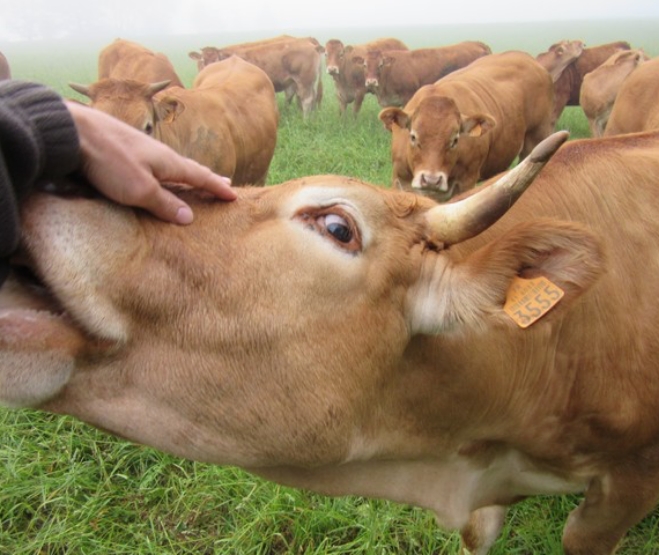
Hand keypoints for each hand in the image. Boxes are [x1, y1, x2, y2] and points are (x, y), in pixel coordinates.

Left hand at [65, 101, 236, 223]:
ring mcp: (141, 149)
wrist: (74, 133)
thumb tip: (188, 216)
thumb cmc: (109, 162)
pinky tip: (158, 172)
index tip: (234, 195)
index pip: (200, 176)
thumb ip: (165, 204)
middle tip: (223, 181)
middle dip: (207, 177)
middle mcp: (159, 153)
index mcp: (168, 162)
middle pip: (189, 167)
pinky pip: (154, 163)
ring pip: (171, 164)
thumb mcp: (140, 190)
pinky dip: (166, 171)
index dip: (217, 187)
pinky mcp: (124, 149)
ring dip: (186, 172)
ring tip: (194, 177)